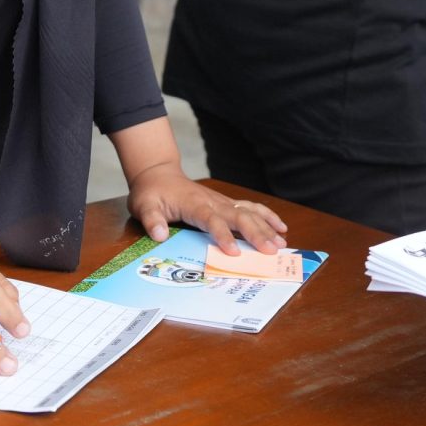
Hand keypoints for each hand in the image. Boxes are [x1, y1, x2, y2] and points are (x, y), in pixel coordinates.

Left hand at [128, 163, 286, 256]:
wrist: (158, 174)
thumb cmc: (151, 192)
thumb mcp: (143, 205)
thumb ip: (151, 220)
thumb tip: (158, 235)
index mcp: (194, 204)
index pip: (212, 220)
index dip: (223, 235)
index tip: (234, 252)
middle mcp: (213, 201)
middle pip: (239, 216)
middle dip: (257, 234)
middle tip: (272, 251)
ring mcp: (222, 201)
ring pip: (249, 212)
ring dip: (266, 227)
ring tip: (282, 243)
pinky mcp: (227, 203)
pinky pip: (251, 209)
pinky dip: (267, 217)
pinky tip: (281, 227)